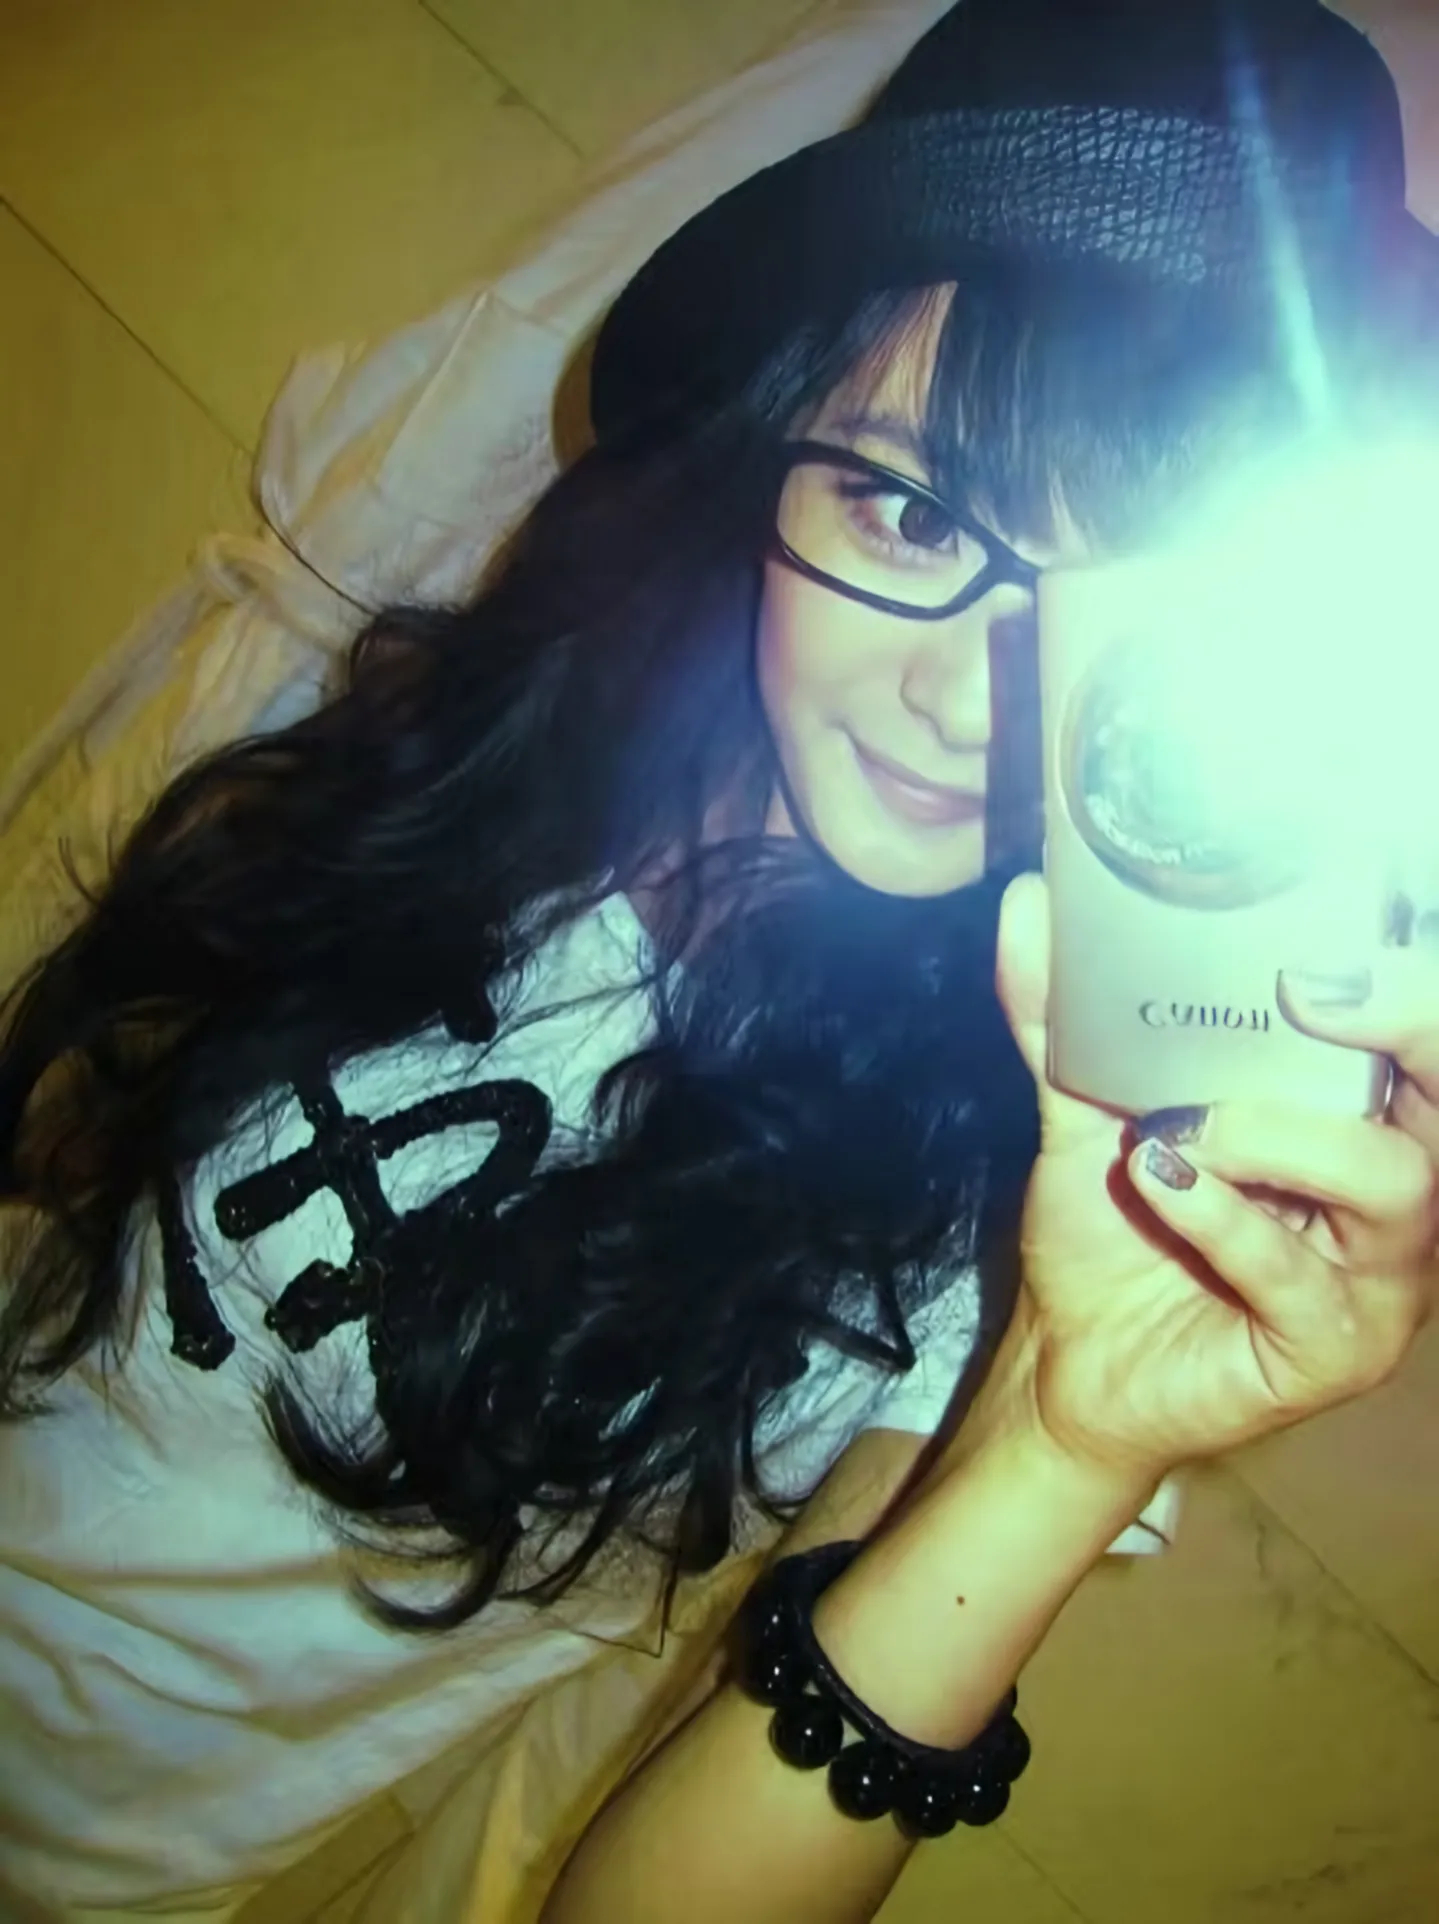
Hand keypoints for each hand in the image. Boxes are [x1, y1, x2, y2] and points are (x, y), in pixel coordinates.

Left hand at [989, 874, 1437, 1482]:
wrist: (1067, 1358)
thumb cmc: (1113, 1232)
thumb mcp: (1085, 1111)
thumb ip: (1063, 1017)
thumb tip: (1026, 908)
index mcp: (1355, 1122)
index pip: (1426, 1047)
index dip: (1405, 991)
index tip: (1315, 954)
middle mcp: (1392, 1195)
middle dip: (1410, 1031)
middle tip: (1306, 995)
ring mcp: (1377, 1280)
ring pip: (1394, 1185)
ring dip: (1282, 1135)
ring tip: (1183, 1129)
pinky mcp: (1333, 1349)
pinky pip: (1300, 1278)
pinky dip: (1227, 1220)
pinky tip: (1162, 1183)